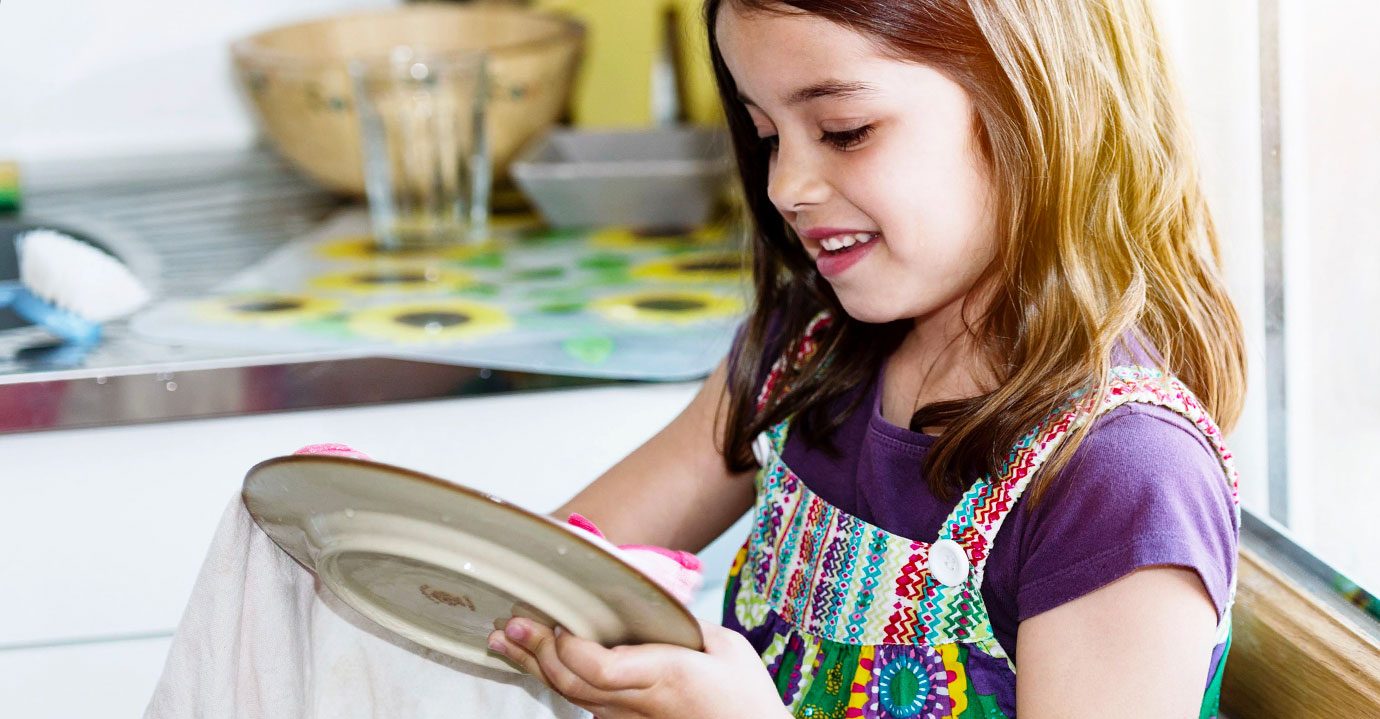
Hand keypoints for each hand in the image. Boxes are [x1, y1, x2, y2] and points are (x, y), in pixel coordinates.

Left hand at [487, 617, 788, 718]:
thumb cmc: (745, 697)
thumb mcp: (728, 646)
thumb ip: (684, 621)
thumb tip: (647, 593)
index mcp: (666, 676)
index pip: (599, 669)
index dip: (569, 648)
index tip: (558, 620)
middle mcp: (639, 703)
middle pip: (573, 684)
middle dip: (537, 653)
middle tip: (511, 624)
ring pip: (570, 697)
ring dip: (536, 668)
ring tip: (506, 641)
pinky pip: (582, 703)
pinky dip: (554, 679)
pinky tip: (536, 663)